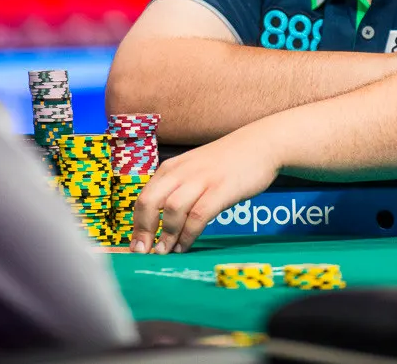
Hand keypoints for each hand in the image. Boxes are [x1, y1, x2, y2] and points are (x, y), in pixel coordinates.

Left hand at [129, 126, 280, 254]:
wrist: (261, 144)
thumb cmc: (227, 162)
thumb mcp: (194, 169)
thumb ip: (177, 188)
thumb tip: (159, 221)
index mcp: (171, 168)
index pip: (143, 197)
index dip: (136, 224)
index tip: (135, 246)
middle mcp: (181, 172)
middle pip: (149, 202)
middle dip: (143, 231)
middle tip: (143, 252)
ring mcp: (201, 180)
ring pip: (171, 210)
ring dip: (165, 235)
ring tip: (165, 253)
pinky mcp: (220, 189)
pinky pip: (197, 216)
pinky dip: (188, 235)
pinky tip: (185, 246)